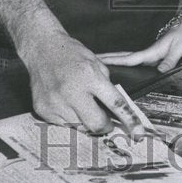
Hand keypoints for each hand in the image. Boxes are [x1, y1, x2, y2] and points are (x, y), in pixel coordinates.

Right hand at [22, 31, 143, 136]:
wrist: (43, 49)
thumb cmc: (72, 54)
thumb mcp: (96, 63)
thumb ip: (106, 86)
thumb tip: (115, 110)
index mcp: (90, 77)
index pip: (115, 103)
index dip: (129, 120)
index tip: (138, 133)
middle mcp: (72, 92)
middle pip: (96, 124)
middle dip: (105, 126)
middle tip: (106, 121)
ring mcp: (56, 103)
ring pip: (80, 127)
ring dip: (86, 121)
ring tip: (82, 105)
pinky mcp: (44, 110)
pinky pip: (63, 125)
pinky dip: (70, 119)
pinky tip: (67, 104)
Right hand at [98, 22, 181, 72]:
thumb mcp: (179, 48)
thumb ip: (170, 60)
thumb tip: (160, 72)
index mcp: (150, 52)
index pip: (128, 58)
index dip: (114, 62)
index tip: (99, 63)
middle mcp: (147, 53)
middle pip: (123, 57)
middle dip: (106, 59)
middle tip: (89, 61)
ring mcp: (149, 54)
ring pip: (126, 58)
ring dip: (112, 60)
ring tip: (97, 65)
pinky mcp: (153, 55)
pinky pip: (134, 60)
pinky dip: (123, 62)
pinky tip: (119, 67)